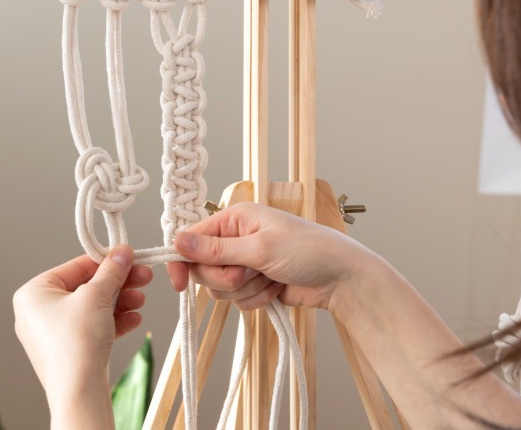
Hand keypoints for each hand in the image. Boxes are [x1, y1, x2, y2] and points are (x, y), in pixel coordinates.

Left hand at [13, 245, 151, 426]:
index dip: (106, 261)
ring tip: (140, 300)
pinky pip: (92, 328)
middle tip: (142, 276)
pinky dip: (113, 322)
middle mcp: (38, 312)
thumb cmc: (75, 344)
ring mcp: (53, 333)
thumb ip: (111, 271)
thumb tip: (121, 252)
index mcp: (33, 293)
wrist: (79, 391)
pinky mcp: (69, 350)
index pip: (75, 266)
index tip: (128, 256)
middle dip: (118, 284)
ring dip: (120, 302)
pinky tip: (134, 319)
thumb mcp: (96, 296)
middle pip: (86, 287)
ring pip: (92, 308)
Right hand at [167, 203, 378, 313]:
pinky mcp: (255, 285)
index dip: (183, 262)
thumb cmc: (309, 251)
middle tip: (251, 272)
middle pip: (204, 268)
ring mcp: (246, 263)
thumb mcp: (260, 247)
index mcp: (235, 219)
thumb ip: (217, 249)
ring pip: (220, 288)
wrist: (342, 279)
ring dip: (245, 290)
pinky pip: (238, 301)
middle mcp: (236, 239)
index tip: (179, 284)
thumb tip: (178, 242)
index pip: (192, 240)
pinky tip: (277, 289)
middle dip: (226, 278)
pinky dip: (257, 299)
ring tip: (270, 278)